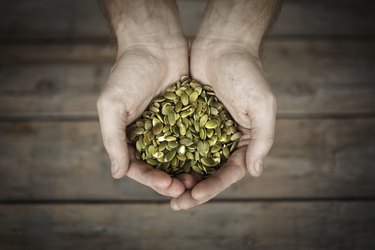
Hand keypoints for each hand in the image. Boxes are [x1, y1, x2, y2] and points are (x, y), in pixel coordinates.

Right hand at [97, 41, 189, 197]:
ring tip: (199, 181)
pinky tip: (211, 161)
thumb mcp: (112, 106)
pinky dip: (200, 151)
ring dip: (187, 171)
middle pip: (160, 166)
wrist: (155, 43)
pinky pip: (195, 139)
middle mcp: (149, 135)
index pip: (138, 166)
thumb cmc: (129, 72)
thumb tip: (117, 175)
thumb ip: (113, 140)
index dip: (151, 179)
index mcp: (129, 136)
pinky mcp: (188, 117)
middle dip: (172, 181)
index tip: (166, 185)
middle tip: (186, 190)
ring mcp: (170, 127)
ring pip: (180, 157)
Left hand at [170, 40, 276, 209]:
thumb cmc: (246, 73)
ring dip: (178, 176)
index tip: (193, 196)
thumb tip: (255, 172)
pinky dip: (167, 153)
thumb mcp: (261, 105)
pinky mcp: (187, 118)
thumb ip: (262, 139)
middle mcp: (224, 139)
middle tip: (175, 204)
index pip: (229, 172)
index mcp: (243, 141)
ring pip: (190, 160)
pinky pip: (176, 140)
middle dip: (192, 189)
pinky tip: (155, 164)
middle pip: (208, 171)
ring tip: (163, 188)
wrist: (222, 44)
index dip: (212, 187)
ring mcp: (204, 130)